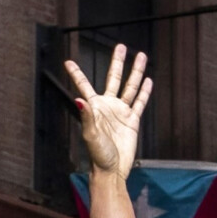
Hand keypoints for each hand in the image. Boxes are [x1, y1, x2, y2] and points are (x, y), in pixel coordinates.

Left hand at [65, 45, 151, 177]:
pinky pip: (139, 103)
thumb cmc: (97, 155)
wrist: (112, 170)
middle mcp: (108, 106)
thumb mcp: (91, 135)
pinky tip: (148, 81)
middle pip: (114, 78)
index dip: (76, 73)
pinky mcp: (132, 121)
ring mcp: (121, 112)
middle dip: (118, 62)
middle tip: (121, 47)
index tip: (68, 62)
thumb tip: (79, 99)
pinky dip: (144, 92)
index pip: (84, 85)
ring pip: (130, 87)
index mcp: (94, 107)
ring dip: (136, 72)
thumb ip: (87, 115)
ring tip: (141, 56)